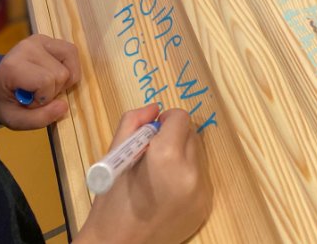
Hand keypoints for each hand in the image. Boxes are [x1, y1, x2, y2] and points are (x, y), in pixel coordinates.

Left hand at [0, 34, 79, 129]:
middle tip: (36, 94)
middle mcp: (28, 47)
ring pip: (69, 64)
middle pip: (61, 74)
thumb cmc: (6, 101)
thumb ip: (38, 119)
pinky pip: (72, 52)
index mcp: (13, 66)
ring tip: (45, 84)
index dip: (43, 98)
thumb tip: (64, 106)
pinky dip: (70, 69)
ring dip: (63, 81)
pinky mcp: (51, 38)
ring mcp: (40, 40)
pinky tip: (55, 76)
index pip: (46, 81)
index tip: (29, 101)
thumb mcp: (15, 120)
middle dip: (53, 91)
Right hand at [77, 105, 211, 243]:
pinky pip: (200, 178)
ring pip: (197, 155)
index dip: (165, 121)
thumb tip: (155, 108)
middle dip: (174, 137)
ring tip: (158, 174)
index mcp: (167, 156)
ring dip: (182, 156)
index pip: (181, 117)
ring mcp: (200, 193)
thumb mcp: (115, 153)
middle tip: (152, 154)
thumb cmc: (112, 199)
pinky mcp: (204, 208)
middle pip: (191, 134)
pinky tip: (166, 191)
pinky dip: (186, 177)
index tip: (152, 133)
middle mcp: (190, 173)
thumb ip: (134, 121)